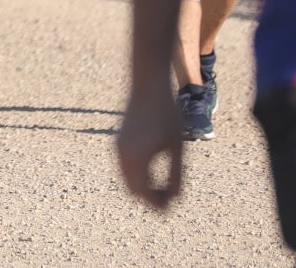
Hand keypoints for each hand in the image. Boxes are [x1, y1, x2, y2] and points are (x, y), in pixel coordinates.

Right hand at [117, 83, 185, 210]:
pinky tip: (153, 173)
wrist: (148, 86)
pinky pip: (124, 168)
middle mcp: (122, 154)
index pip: (143, 193)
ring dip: (142, 188)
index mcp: (137, 157)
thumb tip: (175, 198)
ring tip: (163, 189)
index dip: (157, 205)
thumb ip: (176, 175)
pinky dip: (136, 176)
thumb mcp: (177, 148)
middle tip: (168, 202)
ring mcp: (117, 148)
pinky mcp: (118, 142)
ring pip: (126, 179)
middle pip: (132, 190)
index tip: (172, 208)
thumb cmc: (167, 115)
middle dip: (148, 199)